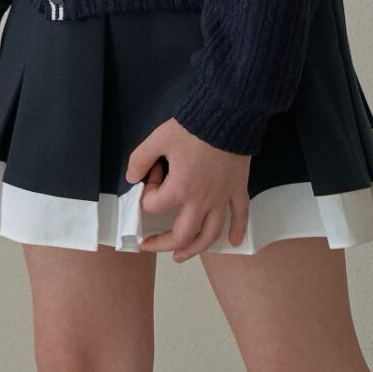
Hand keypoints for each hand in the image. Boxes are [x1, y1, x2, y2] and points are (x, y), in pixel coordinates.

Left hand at [126, 118, 250, 260]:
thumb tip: (131, 178)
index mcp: (180, 189)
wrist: (228, 115)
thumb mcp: (159, 138)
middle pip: (182, 235)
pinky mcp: (238, 189)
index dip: (147, 194)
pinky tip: (233, 242)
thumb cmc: (193, 127)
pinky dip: (238, 231)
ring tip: (182, 256)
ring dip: (195, 249)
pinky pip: (241, 215)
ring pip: (210, 234)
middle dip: (163, 244)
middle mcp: (201, 201)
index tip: (152, 175)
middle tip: (151, 245)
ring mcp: (222, 198)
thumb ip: (140, 158)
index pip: (154, 206)